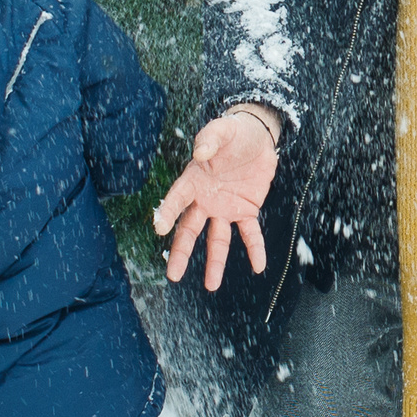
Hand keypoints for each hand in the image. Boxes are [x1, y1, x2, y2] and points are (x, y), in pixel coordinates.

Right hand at [154, 108, 279, 291]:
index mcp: (193, 181)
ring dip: (215, 262)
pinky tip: (258, 266)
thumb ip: (210, 139)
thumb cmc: (233, 133)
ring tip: (211, 286)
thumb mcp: (222, 130)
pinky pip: (249, 233)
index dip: (167, 212)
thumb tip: (200, 152)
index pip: (177, 199)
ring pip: (217, 240)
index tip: (158, 228)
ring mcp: (225, 208)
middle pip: (190, 230)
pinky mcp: (246, 210)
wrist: (257, 137)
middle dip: (182, 252)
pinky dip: (254, 249)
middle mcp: (205, 200)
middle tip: (173, 275)